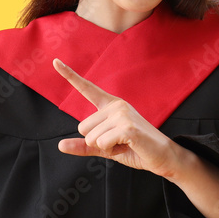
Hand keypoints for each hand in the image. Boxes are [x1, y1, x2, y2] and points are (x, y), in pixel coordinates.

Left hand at [53, 58, 187, 177]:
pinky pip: (102, 143)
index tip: (55, 61)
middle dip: (96, 142)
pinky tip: (128, 146)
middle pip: (82, 127)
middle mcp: (116, 105)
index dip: (69, 74)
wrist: (163, 157)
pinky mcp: (128, 127)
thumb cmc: (135, 148)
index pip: (86, 88)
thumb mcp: (105, 147)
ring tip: (125, 144)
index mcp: (110, 105)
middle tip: (119, 142)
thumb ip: (84, 146)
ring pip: (91, 137)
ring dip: (106, 147)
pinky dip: (112, 150)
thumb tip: (59, 145)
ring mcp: (122, 114)